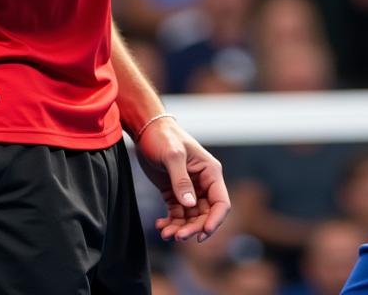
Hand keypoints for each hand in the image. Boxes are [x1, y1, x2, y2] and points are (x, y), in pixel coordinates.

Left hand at [135, 116, 229, 242]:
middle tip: (177, 237)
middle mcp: (203, 182)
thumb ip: (181, 180)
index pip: (221, 202)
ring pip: (191, 218)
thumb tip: (189, 205)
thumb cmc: (163, 137)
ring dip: (181, 228)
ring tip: (165, 233)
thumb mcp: (173, 155)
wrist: (146, 130)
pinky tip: (160, 226)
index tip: (202, 234)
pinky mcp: (175, 192)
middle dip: (194, 228)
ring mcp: (189, 189)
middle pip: (206, 214)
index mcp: (210, 172)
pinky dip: (171, 223)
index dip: (215, 220)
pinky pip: (178, 214)